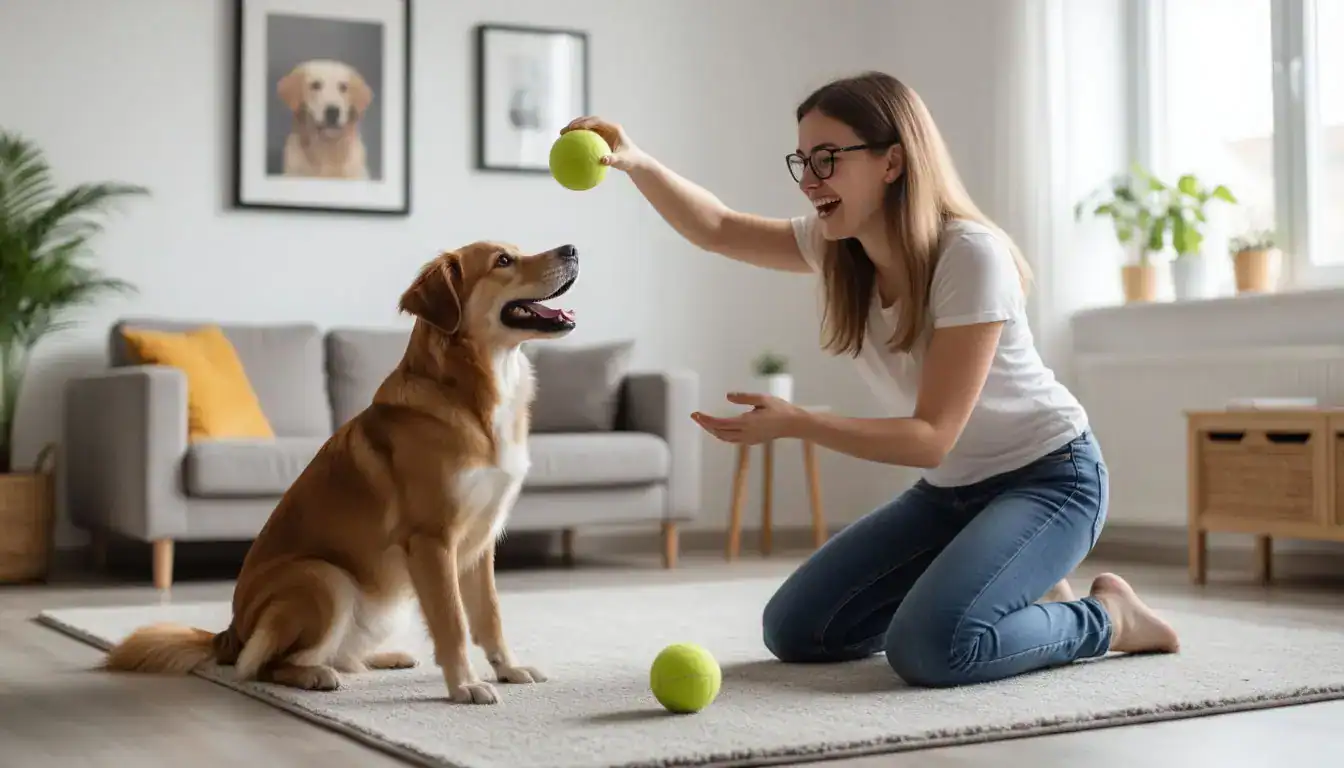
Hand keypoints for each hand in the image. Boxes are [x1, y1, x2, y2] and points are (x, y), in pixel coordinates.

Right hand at [561, 116, 646, 171]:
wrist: (635, 161)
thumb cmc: (630, 160)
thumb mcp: (623, 161)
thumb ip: (613, 159)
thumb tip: (602, 160)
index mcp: (613, 128)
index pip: (597, 121)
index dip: (585, 122)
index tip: (575, 127)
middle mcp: (607, 127)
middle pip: (589, 120)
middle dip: (576, 123)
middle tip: (565, 130)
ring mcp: (602, 132)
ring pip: (586, 127)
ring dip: (574, 129)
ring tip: (562, 135)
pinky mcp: (599, 138)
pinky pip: (586, 137)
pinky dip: (577, 139)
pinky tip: (567, 146)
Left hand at [691, 393, 806, 444]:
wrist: (794, 424)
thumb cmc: (780, 409)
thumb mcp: (762, 398)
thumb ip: (744, 397)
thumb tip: (727, 396)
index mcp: (747, 423)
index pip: (720, 424)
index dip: (706, 420)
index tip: (696, 414)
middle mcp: (746, 434)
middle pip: (719, 433)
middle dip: (705, 425)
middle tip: (695, 416)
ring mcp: (749, 439)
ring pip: (725, 438)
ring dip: (713, 431)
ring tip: (704, 422)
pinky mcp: (752, 441)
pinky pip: (732, 440)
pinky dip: (722, 434)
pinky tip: (719, 428)